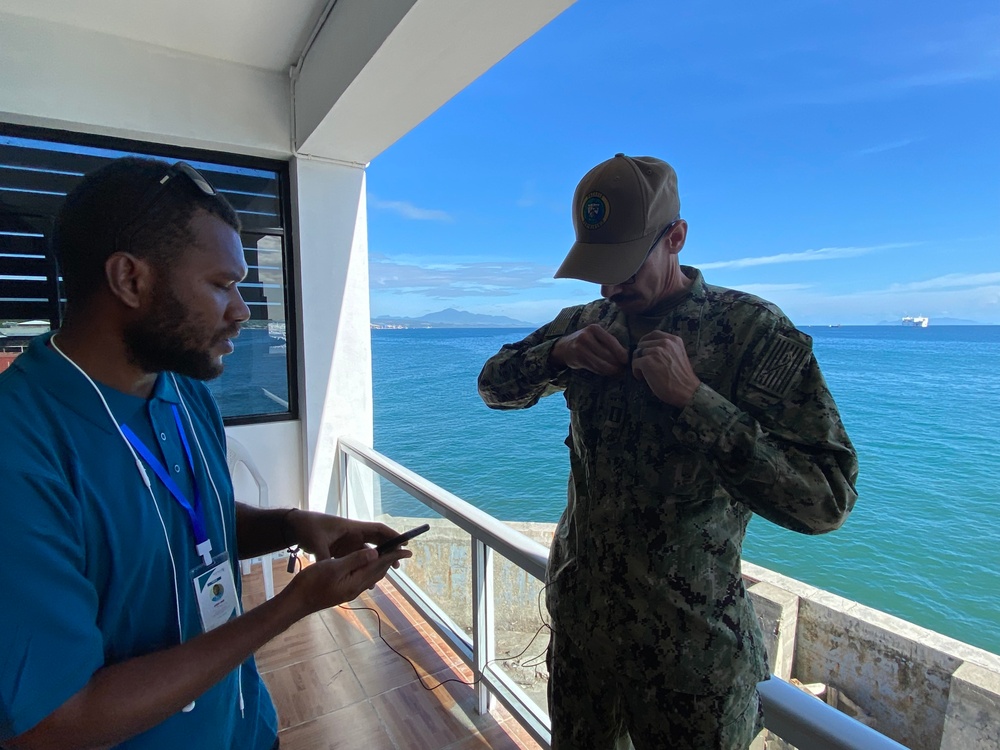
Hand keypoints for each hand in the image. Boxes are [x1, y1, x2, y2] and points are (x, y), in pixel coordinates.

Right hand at [285, 546, 410, 615]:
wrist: (296, 602)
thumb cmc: (311, 584)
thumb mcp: (333, 568)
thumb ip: (354, 560)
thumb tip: (375, 553)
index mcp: (356, 582)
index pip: (380, 565)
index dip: (394, 555)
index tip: (408, 550)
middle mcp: (356, 588)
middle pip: (379, 571)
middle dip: (391, 560)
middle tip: (401, 549)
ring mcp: (349, 590)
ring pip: (371, 575)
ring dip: (381, 564)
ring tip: (387, 555)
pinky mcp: (343, 590)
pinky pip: (362, 578)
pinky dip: (369, 568)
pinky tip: (364, 565)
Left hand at [287, 512, 407, 562]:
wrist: (296, 526)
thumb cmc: (308, 528)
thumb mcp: (317, 542)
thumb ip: (325, 555)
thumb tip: (331, 568)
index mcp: (352, 528)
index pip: (378, 530)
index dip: (392, 536)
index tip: (404, 544)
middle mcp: (354, 534)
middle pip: (377, 541)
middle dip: (389, 552)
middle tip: (398, 565)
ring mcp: (348, 542)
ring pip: (368, 552)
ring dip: (377, 561)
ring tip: (385, 574)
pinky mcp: (342, 549)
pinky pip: (358, 558)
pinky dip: (364, 566)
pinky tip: (367, 578)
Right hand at [551, 324, 627, 376]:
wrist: (564, 347)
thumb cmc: (585, 340)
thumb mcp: (595, 335)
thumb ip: (607, 342)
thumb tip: (625, 355)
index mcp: (594, 328)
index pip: (611, 341)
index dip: (620, 352)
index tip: (626, 360)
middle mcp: (586, 337)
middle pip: (607, 354)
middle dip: (616, 363)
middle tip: (622, 369)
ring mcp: (580, 348)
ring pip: (601, 363)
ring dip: (611, 370)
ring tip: (617, 372)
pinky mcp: (578, 359)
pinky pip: (594, 368)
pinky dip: (602, 372)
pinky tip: (607, 372)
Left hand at [631, 330, 700, 406]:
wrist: (687, 391)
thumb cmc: (683, 378)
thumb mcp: (679, 355)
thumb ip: (667, 349)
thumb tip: (650, 349)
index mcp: (674, 340)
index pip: (654, 334)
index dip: (646, 341)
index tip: (644, 350)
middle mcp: (665, 342)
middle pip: (643, 344)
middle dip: (641, 355)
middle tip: (645, 366)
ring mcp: (655, 351)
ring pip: (637, 353)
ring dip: (638, 363)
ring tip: (644, 374)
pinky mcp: (647, 362)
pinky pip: (634, 363)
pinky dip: (636, 371)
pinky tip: (642, 378)